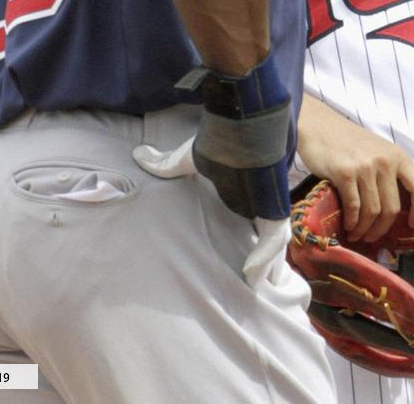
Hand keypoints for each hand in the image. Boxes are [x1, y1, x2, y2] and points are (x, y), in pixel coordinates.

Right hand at [133, 56, 291, 288]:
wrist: (239, 126)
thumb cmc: (218, 142)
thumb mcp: (187, 157)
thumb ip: (164, 162)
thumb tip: (137, 153)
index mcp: (246, 193)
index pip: (256, 220)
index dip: (255, 241)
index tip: (246, 262)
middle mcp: (260, 201)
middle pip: (269, 236)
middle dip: (267, 259)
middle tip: (255, 284)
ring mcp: (270, 204)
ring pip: (276, 242)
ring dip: (267, 264)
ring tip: (253, 287)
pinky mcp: (273, 207)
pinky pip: (274, 237)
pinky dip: (264, 255)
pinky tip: (250, 273)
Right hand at [296, 95, 413, 242]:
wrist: (319, 126)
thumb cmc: (347, 141)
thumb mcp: (378, 150)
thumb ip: (389, 172)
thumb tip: (396, 207)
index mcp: (398, 156)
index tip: (413, 223)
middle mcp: (385, 161)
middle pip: (392, 207)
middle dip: (382, 228)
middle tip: (372, 236)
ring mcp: (365, 167)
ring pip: (373, 211)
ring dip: (365, 229)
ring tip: (357, 234)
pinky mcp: (345, 173)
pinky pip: (354, 207)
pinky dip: (352, 221)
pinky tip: (348, 225)